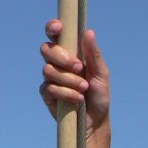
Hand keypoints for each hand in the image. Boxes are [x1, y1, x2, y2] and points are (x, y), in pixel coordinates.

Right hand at [39, 19, 110, 135]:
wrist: (96, 120)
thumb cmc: (99, 95)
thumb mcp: (101, 74)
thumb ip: (93, 54)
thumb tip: (89, 32)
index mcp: (70, 53)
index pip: (55, 35)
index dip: (52, 27)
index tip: (58, 28)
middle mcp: (57, 63)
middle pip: (46, 49)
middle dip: (63, 58)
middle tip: (80, 68)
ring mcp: (50, 78)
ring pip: (48, 70)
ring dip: (69, 80)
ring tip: (84, 88)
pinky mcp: (47, 94)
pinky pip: (50, 87)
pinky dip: (66, 93)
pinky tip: (78, 99)